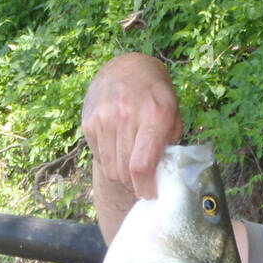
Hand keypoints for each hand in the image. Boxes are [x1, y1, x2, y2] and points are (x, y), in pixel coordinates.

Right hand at [82, 54, 182, 240]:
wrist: (126, 67)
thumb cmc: (156, 96)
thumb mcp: (173, 115)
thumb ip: (169, 145)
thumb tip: (162, 178)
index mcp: (153, 116)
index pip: (141, 166)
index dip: (145, 189)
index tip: (151, 195)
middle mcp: (125, 116)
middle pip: (125, 172)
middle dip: (136, 185)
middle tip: (144, 183)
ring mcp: (103, 118)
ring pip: (110, 169)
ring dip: (122, 176)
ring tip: (132, 167)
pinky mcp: (89, 122)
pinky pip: (100, 157)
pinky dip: (110, 162)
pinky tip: (119, 150)